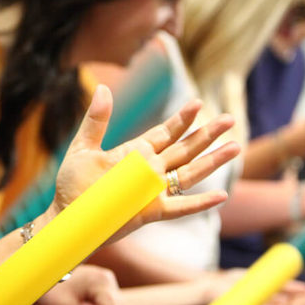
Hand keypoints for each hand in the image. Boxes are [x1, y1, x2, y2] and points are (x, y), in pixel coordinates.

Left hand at [53, 86, 240, 241]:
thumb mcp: (82, 148)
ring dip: (212, 161)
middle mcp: (149, 169)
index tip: (198, 103)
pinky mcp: (152, 211)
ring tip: (235, 147)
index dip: (182, 118)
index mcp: (135, 152)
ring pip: (190, 173)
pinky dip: (201, 202)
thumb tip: (103, 88)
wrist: (68, 217)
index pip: (166, 132)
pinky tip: (222, 194)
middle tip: (230, 119)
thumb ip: (96, 121)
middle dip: (207, 134)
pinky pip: (181, 206)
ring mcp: (153, 190)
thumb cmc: (72, 184)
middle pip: (185, 149)